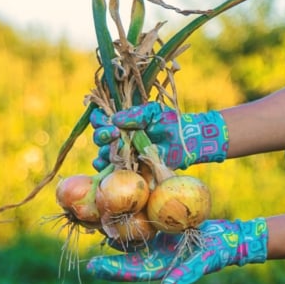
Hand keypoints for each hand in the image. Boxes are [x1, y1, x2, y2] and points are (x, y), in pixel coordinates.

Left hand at [87, 218, 267, 283]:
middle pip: (125, 257)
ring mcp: (158, 242)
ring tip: (95, 225)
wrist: (227, 239)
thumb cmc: (217, 252)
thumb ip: (187, 274)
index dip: (112, 271)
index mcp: (161, 267)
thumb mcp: (205, 262)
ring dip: (115, 234)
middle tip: (85, 245)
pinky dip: (130, 220)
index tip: (93, 266)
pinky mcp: (164, 229)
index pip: (132, 271)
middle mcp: (155, 255)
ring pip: (131, 241)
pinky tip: (120, 209)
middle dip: (105, 255)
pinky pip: (143, 225)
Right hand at [90, 102, 228, 169]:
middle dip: (103, 136)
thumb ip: (136, 114)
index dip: (99, 120)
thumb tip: (115, 119)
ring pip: (103, 155)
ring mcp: (123, 153)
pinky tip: (108, 165)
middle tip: (115, 134)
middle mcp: (118, 137)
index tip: (111, 123)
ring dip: (105, 153)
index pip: (100, 119)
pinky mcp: (130, 168)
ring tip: (115, 151)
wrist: (185, 140)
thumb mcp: (153, 112)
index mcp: (121, 121)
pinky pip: (112, 171)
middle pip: (99, 138)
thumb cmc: (169, 122)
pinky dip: (107, 169)